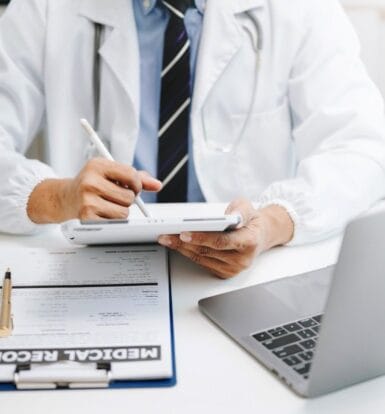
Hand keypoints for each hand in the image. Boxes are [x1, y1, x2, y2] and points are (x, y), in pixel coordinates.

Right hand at [27, 158, 161, 222]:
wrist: (64, 198)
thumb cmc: (92, 185)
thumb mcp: (111, 174)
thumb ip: (136, 177)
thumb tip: (158, 185)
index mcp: (98, 165)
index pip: (131, 175)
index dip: (136, 184)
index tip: (132, 187)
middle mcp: (90, 181)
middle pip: (129, 196)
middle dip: (127, 200)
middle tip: (114, 197)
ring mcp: (86, 199)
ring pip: (124, 212)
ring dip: (120, 212)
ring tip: (106, 205)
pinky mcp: (86, 217)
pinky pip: (114, 223)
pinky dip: (112, 221)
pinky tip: (101, 213)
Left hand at [158, 199, 293, 278]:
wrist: (259, 235)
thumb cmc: (250, 221)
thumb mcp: (247, 207)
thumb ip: (239, 209)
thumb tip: (229, 215)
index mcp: (249, 241)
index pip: (222, 241)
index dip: (201, 238)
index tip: (184, 233)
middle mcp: (242, 259)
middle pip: (207, 251)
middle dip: (184, 242)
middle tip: (167, 234)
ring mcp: (233, 268)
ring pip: (201, 258)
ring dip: (182, 249)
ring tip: (167, 238)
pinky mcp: (225, 273)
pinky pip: (202, 263)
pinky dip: (188, 254)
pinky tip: (178, 245)